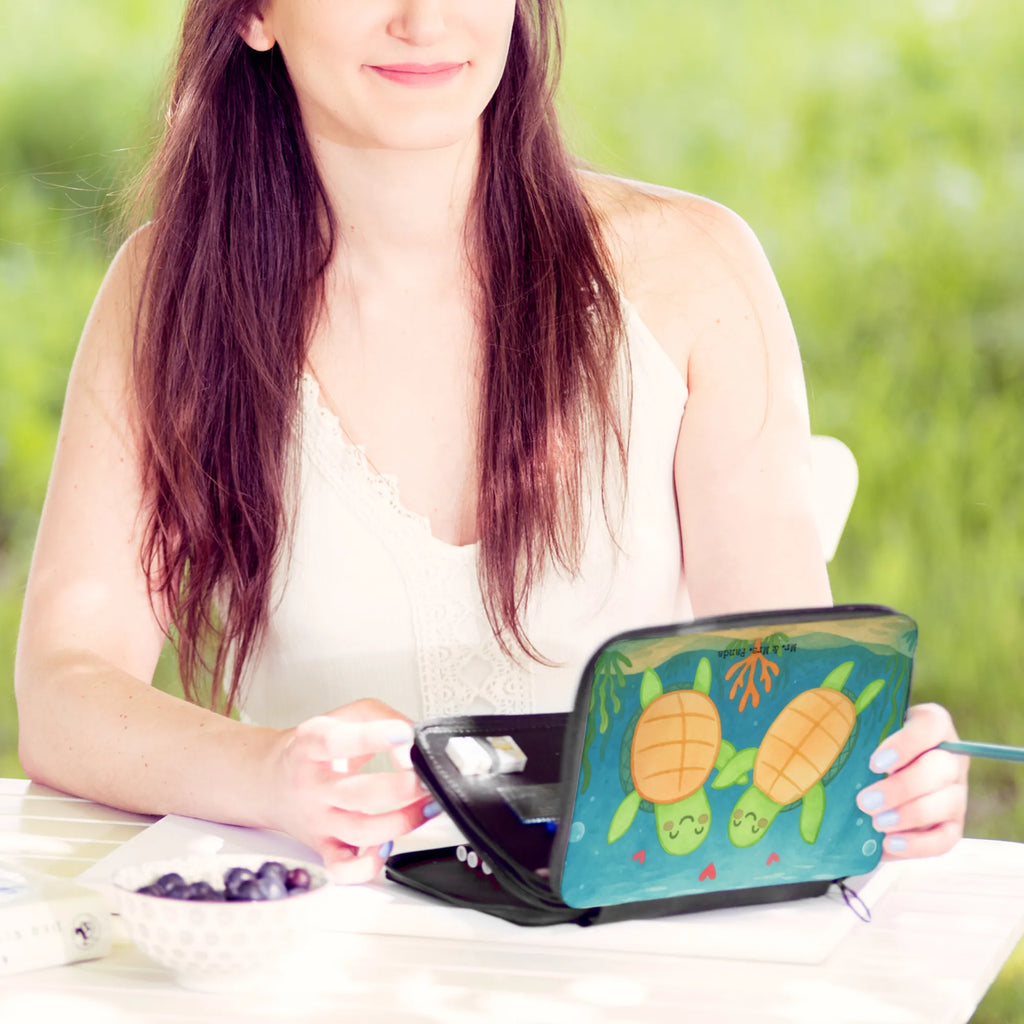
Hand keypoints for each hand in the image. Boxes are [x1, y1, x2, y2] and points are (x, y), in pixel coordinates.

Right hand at [267, 699, 436, 882]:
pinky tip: (388, 846)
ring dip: (403, 821)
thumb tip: (412, 741)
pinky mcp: (323, 847)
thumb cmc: (314, 749)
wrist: (271, 780)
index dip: (373, 737)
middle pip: (357, 794)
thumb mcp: (343, 716)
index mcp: (310, 746)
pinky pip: (344, 869)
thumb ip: (382, 718)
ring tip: (426, 805)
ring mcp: (318, 820)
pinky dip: (368, 865)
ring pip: (360, 832)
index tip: (404, 735)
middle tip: (425, 777)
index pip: (335, 742)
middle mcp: (311, 786)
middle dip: (401, 788)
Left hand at [855, 703, 968, 858]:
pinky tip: (890, 844)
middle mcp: (950, 758)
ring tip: (876, 823)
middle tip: (865, 802)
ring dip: (909, 816)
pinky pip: (946, 839)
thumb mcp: (865, 733)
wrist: (874, 778)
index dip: (906, 744)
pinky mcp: (952, 824)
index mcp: (932, 725)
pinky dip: (919, 845)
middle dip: (902, 788)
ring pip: (946, 803)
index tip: (874, 763)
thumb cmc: (867, 747)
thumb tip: (824, 749)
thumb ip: (858, 734)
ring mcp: (956, 793)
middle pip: (941, 769)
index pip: (932, 724)